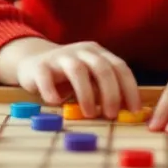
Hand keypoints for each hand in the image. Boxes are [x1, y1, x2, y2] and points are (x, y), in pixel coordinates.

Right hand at [0, 38, 141, 118]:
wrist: (32, 62)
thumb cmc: (68, 77)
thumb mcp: (90, 79)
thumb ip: (105, 90)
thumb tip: (128, 112)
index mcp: (98, 53)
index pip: (120, 67)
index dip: (129, 89)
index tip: (134, 111)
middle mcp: (82, 52)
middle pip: (102, 68)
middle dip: (111, 93)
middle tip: (112, 115)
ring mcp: (60, 57)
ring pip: (78, 70)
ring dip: (87, 94)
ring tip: (90, 114)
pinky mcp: (40, 66)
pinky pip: (46, 76)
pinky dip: (51, 90)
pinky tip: (56, 103)